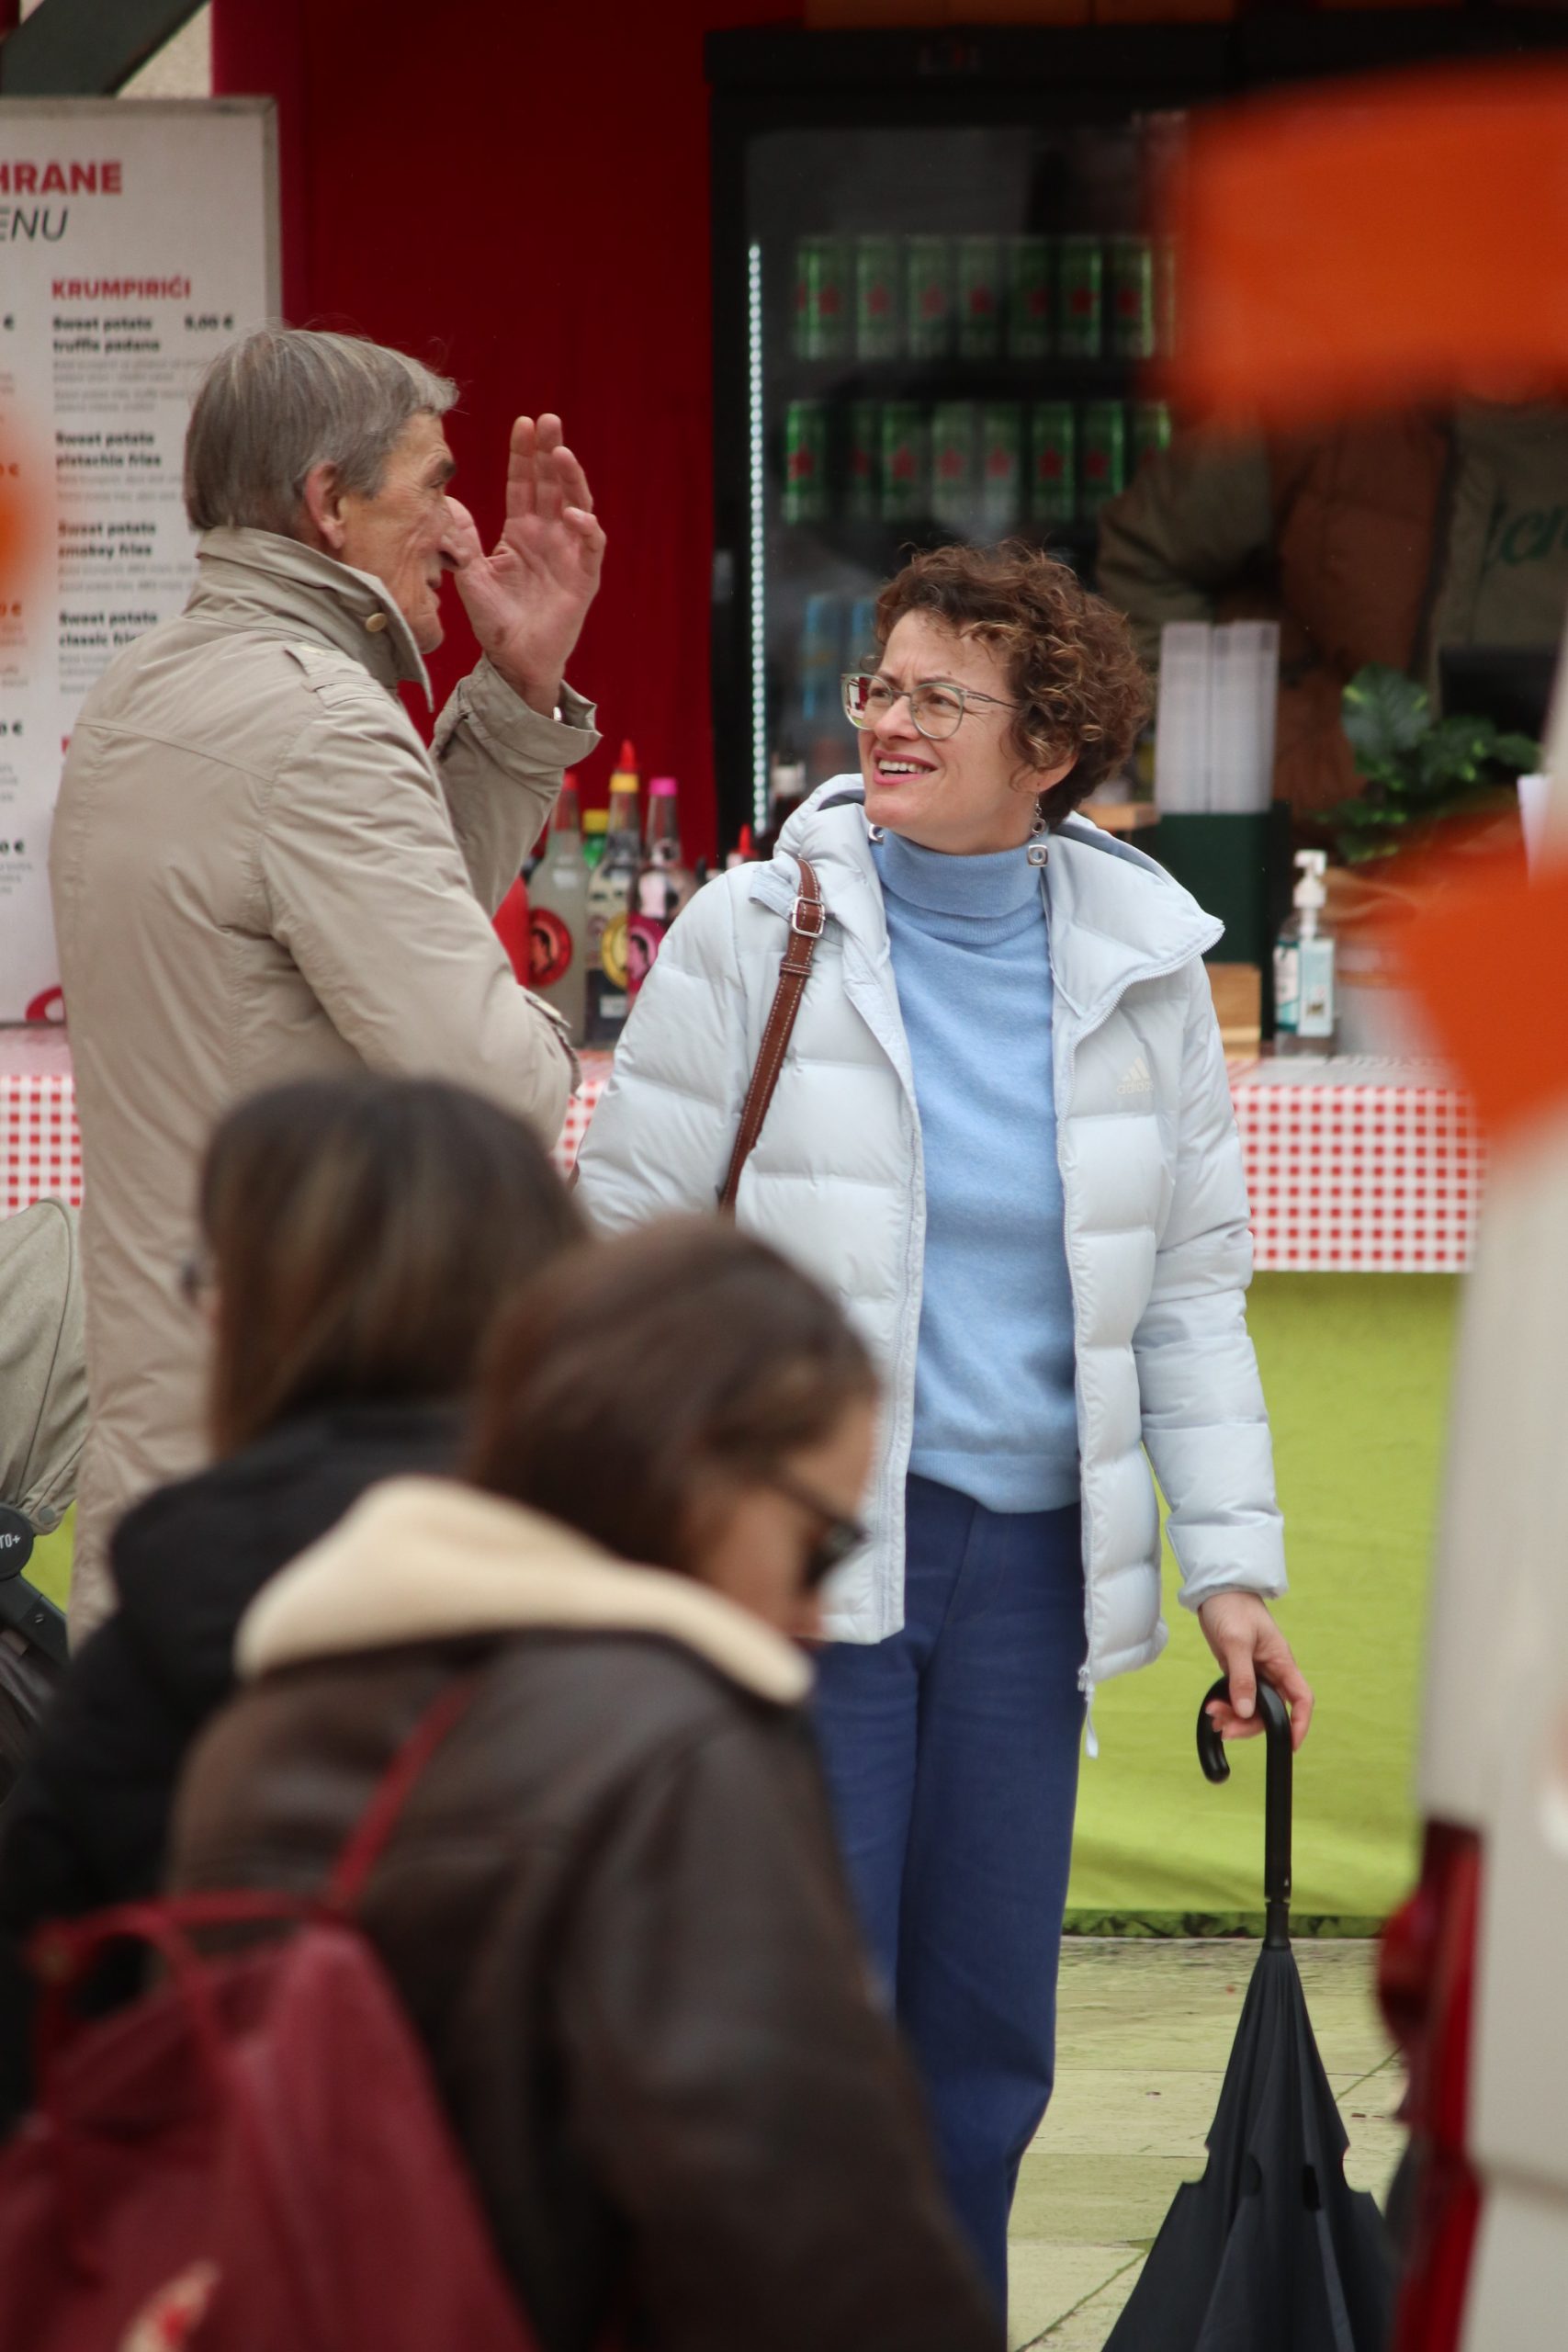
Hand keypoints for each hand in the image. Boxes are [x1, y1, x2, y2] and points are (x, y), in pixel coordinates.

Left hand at [447, 414, 604, 713]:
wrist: (514, 662)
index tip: (522, 423)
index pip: (523, 484)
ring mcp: (568, 555)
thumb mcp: (470, 574)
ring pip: (576, 505)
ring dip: (571, 478)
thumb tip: (447, 502)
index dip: (523, 455)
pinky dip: (585, 527)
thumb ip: (462, 538)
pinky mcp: (583, 578)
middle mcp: (547, 537)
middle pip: (552, 485)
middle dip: (550, 451)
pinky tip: (572, 513)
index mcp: (521, 533)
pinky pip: (590, 546)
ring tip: (560, 453)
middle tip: (548, 420)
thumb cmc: (495, 622)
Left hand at [1197, 1591, 1313, 1751]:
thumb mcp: (1237, 1641)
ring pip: (1253, 1707)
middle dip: (1251, 1725)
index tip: (1290, 1744)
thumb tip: (1246, 1710)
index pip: (1301, 1699)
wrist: (1216, 1590)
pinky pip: (1237, 1698)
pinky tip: (1213, 1710)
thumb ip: (1242, 1677)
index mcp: (1282, 1662)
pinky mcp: (1237, 1671)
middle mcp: (1272, 1671)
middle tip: (1227, 1730)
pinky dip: (1227, 1707)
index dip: (1300, 1723)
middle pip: (1272, 1710)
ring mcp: (1255, 1672)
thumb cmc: (1233, 1607)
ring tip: (1214, 1718)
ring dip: (1235, 1717)